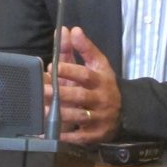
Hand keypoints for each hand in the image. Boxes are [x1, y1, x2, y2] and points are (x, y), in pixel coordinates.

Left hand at [42, 26, 120, 144]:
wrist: (126, 110)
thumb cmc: (104, 84)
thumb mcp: (98, 64)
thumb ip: (83, 48)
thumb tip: (71, 29)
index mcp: (100, 80)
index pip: (85, 75)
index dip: (69, 70)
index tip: (52, 67)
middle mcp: (100, 99)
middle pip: (79, 96)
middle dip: (59, 93)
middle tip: (41, 89)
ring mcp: (98, 118)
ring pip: (78, 117)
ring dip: (59, 114)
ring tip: (42, 109)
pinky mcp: (95, 135)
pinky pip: (79, 137)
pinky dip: (65, 136)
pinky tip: (49, 133)